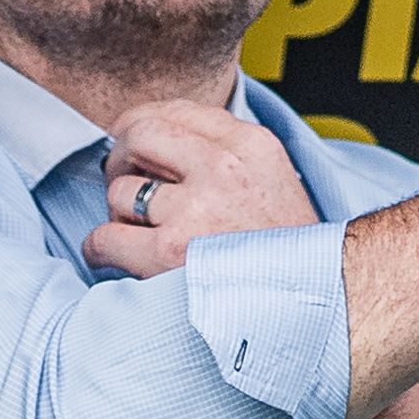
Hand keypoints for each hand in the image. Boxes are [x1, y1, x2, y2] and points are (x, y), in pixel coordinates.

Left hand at [85, 100, 319, 278]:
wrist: (318, 308)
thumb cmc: (290, 253)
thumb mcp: (273, 179)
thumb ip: (227, 152)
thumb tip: (159, 136)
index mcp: (251, 145)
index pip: (177, 110)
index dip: (144, 124)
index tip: (134, 143)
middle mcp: (223, 168)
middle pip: (138, 136)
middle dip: (121, 159)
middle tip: (124, 182)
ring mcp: (196, 210)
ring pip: (120, 192)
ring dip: (119, 213)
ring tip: (138, 233)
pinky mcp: (170, 254)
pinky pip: (105, 237)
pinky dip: (100, 248)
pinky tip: (111, 255)